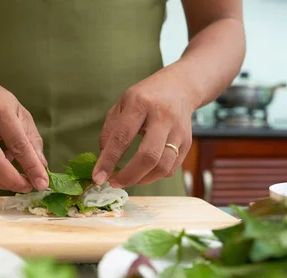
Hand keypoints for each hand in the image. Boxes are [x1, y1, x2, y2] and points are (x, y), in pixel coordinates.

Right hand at [0, 69, 47, 192]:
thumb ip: (31, 137)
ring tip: (21, 183)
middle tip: (30, 187)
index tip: (43, 182)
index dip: (32, 167)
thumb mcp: (18, 109)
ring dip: (5, 184)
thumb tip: (41, 165)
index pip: (18, 144)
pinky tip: (6, 171)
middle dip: (15, 182)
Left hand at [93, 69, 194, 187]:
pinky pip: (171, 168)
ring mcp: (178, 131)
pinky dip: (155, 176)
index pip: (122, 137)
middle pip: (148, 156)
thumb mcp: (121, 105)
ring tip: (128, 179)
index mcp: (140, 104)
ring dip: (142, 179)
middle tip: (114, 182)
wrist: (179, 87)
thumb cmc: (144, 98)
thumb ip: (109, 132)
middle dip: (129, 176)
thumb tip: (104, 162)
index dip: (109, 160)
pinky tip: (144, 172)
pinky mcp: (188, 142)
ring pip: (163, 166)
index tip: (98, 177)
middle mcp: (163, 117)